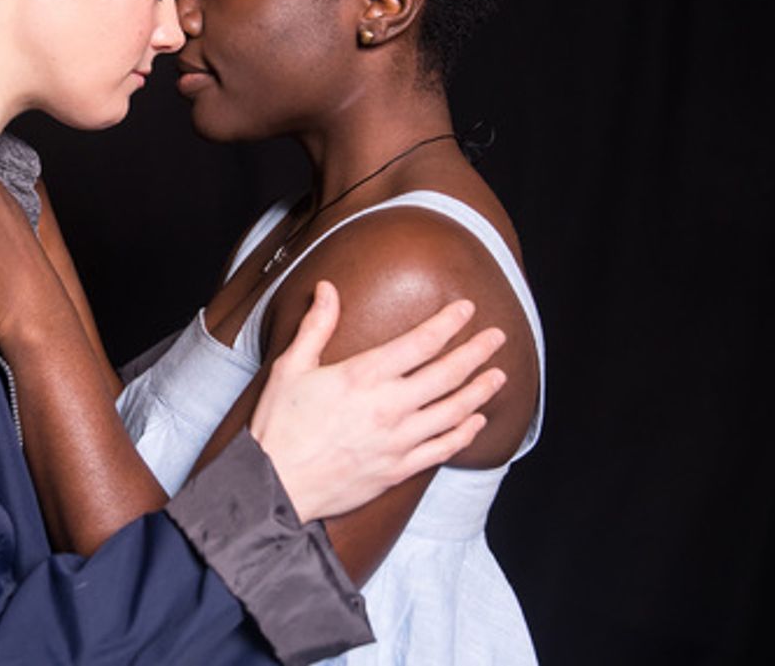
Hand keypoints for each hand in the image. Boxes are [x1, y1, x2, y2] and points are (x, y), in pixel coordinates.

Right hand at [250, 281, 505, 522]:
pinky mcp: (398, 469)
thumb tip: (328, 289)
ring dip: (480, 391)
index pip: (419, 343)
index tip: (466, 308)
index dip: (448, 323)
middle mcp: (388, 407)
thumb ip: (316, 326)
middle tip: (497, 337)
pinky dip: (464, 433)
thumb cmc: (279, 425)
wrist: (276, 485)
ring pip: (452, 412)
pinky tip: (476, 421)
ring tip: (498, 376)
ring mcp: (397, 441)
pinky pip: (442, 449)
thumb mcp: (290, 367)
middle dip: (476, 352)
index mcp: (362, 376)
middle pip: (446, 374)